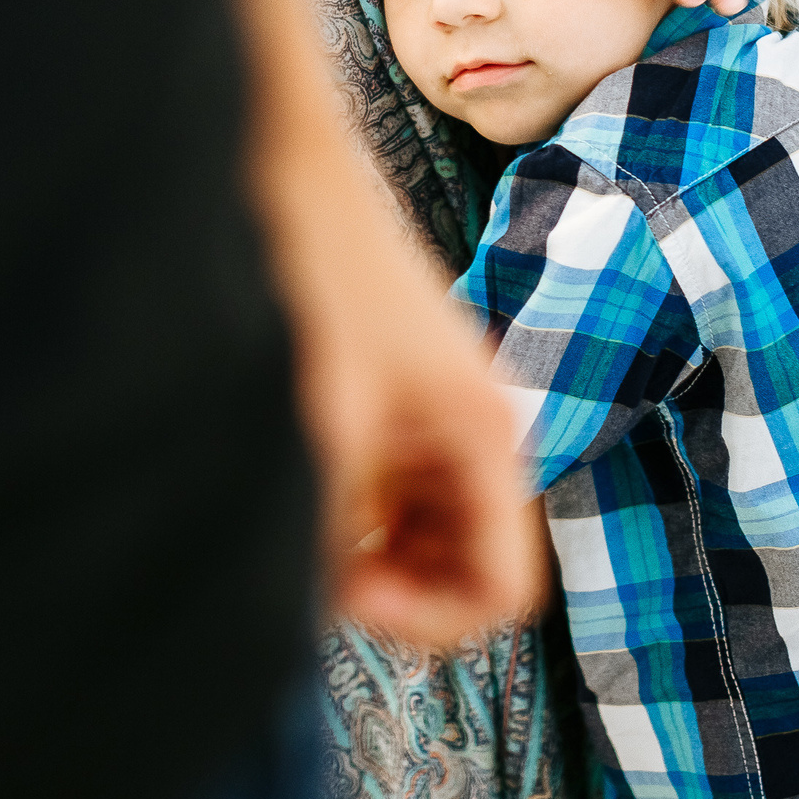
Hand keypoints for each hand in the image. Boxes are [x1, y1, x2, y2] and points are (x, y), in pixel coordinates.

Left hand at [288, 216, 548, 643]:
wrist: (296, 180)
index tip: (352, 590)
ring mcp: (446, 421)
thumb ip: (340, 527)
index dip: (427, 618)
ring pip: (438, 540)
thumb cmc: (320, 280)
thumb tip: (329, 599)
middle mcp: (484, 433)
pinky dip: (364, 520)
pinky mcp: (409, 409)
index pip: (502, 590)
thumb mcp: (327, 422)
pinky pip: (406, 500)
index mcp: (488, 436)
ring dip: (383, 559)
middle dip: (405, 591)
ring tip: (314, 538)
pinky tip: (313, 499)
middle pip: (474, 569)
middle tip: (329, 576)